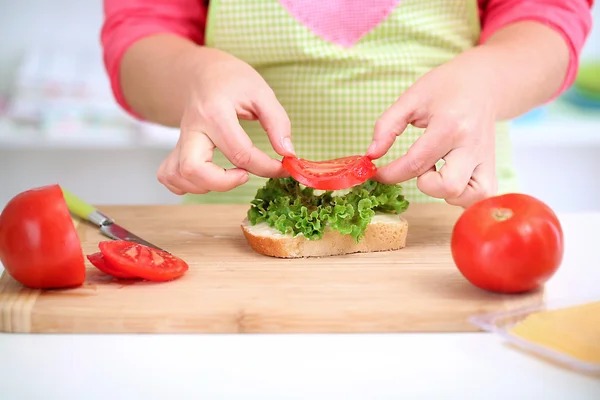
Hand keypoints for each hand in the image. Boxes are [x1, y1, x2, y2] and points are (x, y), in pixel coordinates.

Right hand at [158, 49, 294, 194]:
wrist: (201, 71)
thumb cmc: (232, 80)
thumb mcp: (261, 92)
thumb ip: (278, 122)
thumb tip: (288, 154)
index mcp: (215, 112)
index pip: (239, 153)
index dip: (266, 167)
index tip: (283, 167)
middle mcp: (192, 128)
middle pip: (193, 168)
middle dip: (223, 183)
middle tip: (245, 175)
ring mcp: (180, 140)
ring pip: (177, 176)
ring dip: (204, 187)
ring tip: (228, 176)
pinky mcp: (176, 148)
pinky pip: (169, 175)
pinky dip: (186, 185)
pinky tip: (208, 179)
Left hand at [367, 48, 498, 207]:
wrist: (483, 82)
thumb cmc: (445, 88)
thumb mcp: (411, 98)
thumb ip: (387, 126)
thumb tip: (371, 155)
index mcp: (449, 125)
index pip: (416, 162)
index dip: (390, 174)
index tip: (377, 174)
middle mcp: (471, 145)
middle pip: (449, 186)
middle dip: (425, 185)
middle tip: (421, 168)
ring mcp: (486, 158)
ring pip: (469, 196)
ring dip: (445, 193)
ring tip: (437, 172)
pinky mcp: (492, 167)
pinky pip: (481, 195)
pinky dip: (463, 196)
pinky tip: (450, 179)